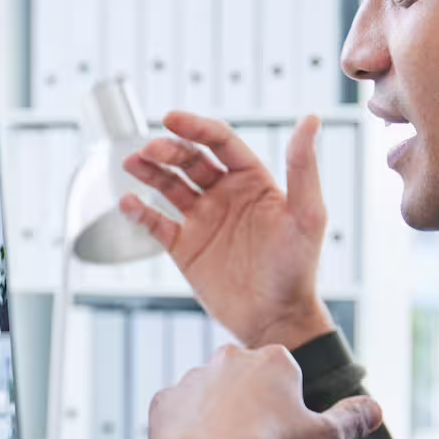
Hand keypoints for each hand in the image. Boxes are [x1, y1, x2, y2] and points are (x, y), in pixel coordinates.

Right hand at [121, 111, 335, 350]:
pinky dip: (140, 212)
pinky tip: (128, 202)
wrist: (276, 320)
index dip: (195, 127)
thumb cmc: (298, 269)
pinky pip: (156, 223)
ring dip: (149, 171)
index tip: (170, 119)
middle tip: (149, 150)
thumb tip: (310, 119)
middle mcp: (225, 195)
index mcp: (253, 181)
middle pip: (190, 159)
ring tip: (131, 162)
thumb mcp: (307, 215)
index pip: (220, 142)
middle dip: (168, 150)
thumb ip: (303, 167)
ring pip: (169, 185)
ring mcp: (203, 220)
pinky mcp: (185, 247)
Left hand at [149, 343, 382, 438]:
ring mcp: (192, 378)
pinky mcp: (163, 401)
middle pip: (245, 380)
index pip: (285, 376)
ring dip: (215, 417)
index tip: (283, 434)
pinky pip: (177, 413)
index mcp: (273, 360)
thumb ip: (352, 419)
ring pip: (209, 395)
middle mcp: (229, 357)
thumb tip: (376, 409)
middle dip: (250, 406)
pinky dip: (185, 431)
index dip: (287, 408)